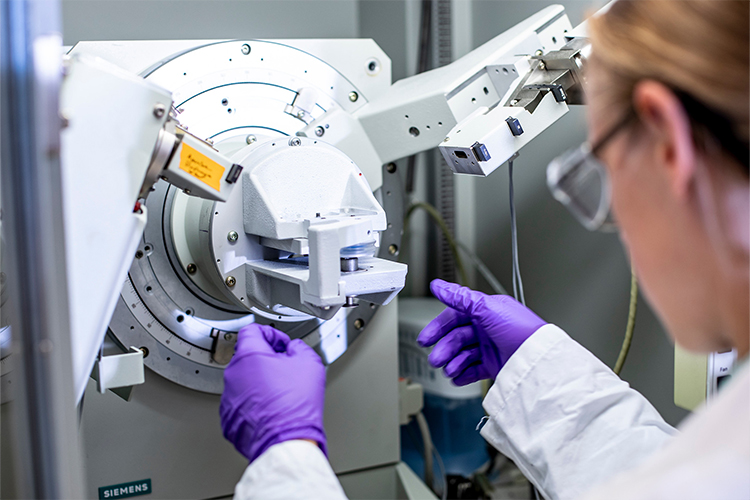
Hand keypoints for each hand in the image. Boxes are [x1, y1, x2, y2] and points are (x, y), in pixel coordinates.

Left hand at [220, 324, 326, 461]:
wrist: (286, 441)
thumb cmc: (296, 405)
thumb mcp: (309, 363)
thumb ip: (298, 347)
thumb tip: (294, 348)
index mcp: (249, 355)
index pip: (252, 330)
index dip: (271, 334)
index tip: (281, 343)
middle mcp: (233, 374)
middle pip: (248, 356)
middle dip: (266, 359)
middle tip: (285, 368)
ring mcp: (228, 398)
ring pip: (243, 381)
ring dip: (260, 382)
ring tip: (281, 392)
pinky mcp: (228, 418)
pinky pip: (241, 403)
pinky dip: (254, 403)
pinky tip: (272, 408)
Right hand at [417, 279, 545, 385]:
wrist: (538, 360)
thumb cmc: (521, 330)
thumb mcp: (487, 308)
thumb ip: (460, 297)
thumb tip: (438, 286)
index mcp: (486, 311)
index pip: (455, 317)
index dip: (439, 327)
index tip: (426, 338)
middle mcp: (487, 329)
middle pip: (457, 338)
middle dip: (444, 348)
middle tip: (436, 359)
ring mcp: (491, 347)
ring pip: (463, 354)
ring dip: (452, 362)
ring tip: (449, 369)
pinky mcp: (495, 365)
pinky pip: (473, 369)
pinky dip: (463, 374)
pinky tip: (457, 376)